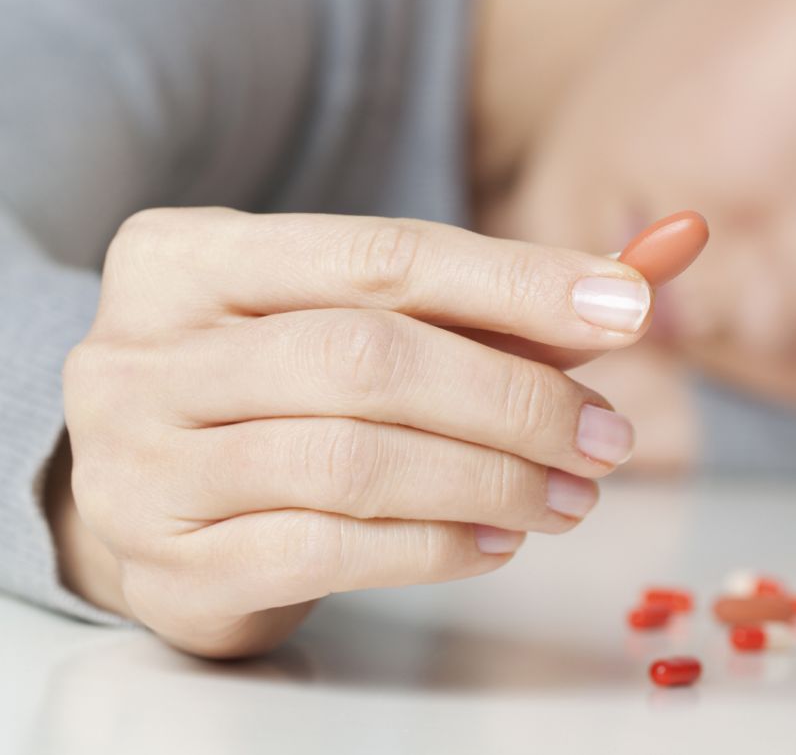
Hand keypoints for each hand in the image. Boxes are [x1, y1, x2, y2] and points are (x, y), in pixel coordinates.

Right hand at [53, 207, 690, 657]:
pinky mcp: (170, 569)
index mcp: (188, 258)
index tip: (625, 304)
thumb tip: (626, 287)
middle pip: (368, 359)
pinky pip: (329, 552)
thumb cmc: (276, 392)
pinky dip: (437, 547)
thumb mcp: (358, 321)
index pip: (381, 256)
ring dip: (492, 480)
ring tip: (568, 494)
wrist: (146, 507)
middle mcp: (143, 354)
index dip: (515, 281)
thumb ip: (483, 305)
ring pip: (353, 462)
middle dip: (514, 397)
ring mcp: (140, 467)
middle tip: (606, 434)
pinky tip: (497, 540)